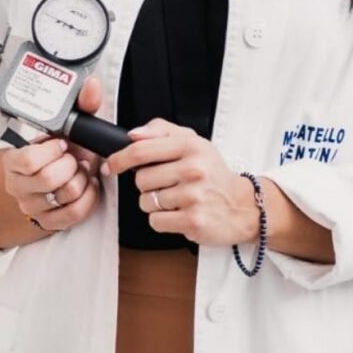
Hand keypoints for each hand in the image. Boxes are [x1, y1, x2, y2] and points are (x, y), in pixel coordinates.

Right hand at [0, 76, 105, 231]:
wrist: (52, 178)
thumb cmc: (60, 150)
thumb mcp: (67, 126)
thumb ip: (82, 105)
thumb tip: (93, 84)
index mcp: (15, 162)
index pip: (28, 161)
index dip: (52, 150)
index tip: (61, 143)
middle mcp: (19, 188)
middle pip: (50, 179)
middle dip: (71, 165)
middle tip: (74, 157)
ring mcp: (33, 208)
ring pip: (65, 196)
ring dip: (82, 179)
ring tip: (81, 169)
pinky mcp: (50, 223)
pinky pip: (75, 214)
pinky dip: (89, 197)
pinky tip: (89, 185)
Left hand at [101, 118, 260, 247]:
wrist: (241, 205)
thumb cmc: (212, 173)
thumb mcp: (193, 142)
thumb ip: (162, 130)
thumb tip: (133, 134)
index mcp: (190, 146)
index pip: (142, 150)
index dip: (120, 158)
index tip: (111, 165)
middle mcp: (193, 169)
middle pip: (141, 179)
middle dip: (147, 184)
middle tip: (167, 183)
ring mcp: (193, 196)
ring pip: (146, 201)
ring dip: (155, 203)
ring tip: (176, 199)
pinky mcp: (193, 221)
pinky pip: (156, 221)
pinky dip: (162, 220)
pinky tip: (179, 213)